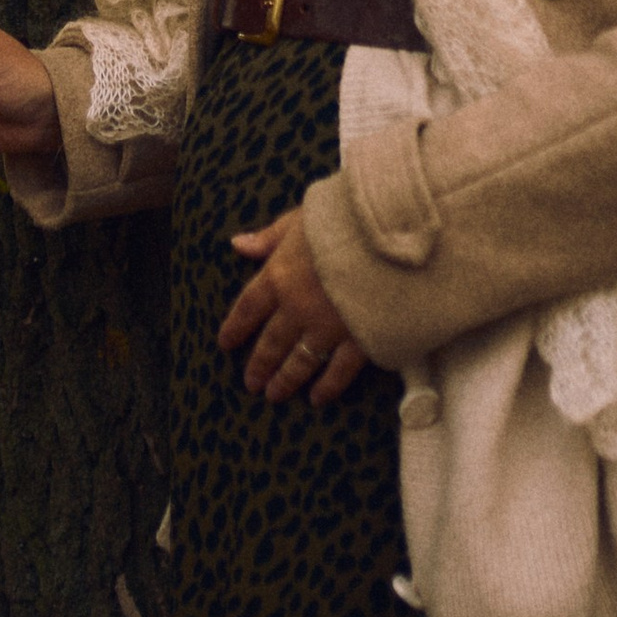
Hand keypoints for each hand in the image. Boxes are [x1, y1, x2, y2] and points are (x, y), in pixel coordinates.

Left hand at [218, 208, 368, 404]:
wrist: (391, 236)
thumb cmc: (346, 218)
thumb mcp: (303, 218)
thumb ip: (271, 237)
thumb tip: (238, 244)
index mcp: (280, 274)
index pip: (249, 307)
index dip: (236, 327)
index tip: (226, 344)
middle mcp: (298, 307)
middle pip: (271, 342)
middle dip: (259, 364)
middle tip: (250, 383)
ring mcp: (328, 327)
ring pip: (299, 361)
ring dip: (285, 380)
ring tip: (274, 395)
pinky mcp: (359, 340)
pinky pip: (338, 371)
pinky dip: (327, 386)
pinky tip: (318, 398)